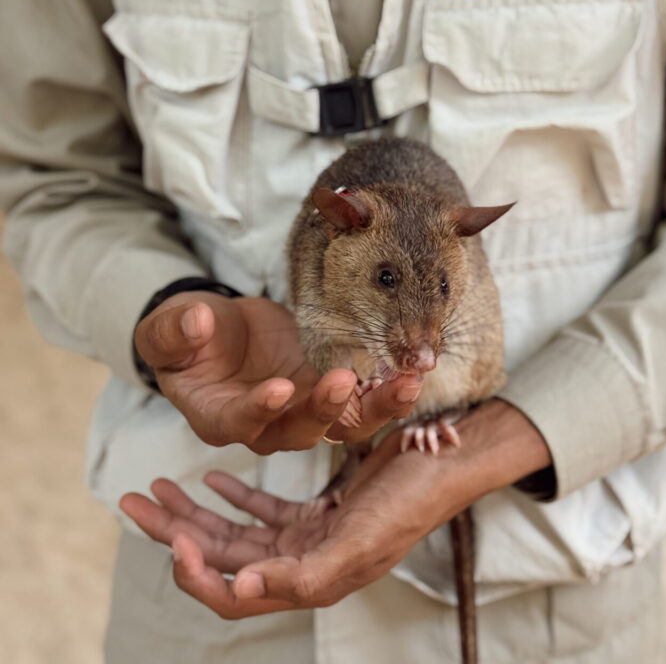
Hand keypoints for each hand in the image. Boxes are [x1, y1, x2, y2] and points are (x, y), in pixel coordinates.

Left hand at [120, 401, 552, 617]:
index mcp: (309, 580)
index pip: (231, 591)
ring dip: (195, 512)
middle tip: (131, 500)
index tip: (170, 535)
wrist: (445, 460)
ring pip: (235, 532)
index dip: (194, 572)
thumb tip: (238, 589)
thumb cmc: (408, 501)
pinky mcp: (319, 513)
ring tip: (157, 486)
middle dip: (173, 531)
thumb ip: (301, 574)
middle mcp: (302, 565)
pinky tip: (215, 480)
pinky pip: (267, 512)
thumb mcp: (357, 540)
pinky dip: (237, 496)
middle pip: (220, 558)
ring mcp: (309, 540)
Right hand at [134, 293, 422, 453]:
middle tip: (344, 381)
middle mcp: (264, 426)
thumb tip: (196, 322)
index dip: (258, 410)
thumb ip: (175, 331)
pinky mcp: (325, 389)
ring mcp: (299, 411)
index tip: (277, 389)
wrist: (214, 333)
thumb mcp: (168, 331)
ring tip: (403, 385)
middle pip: (299, 431)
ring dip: (373, 408)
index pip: (240, 422)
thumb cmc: (186, 338)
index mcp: (218, 417)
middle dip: (324, 409)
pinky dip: (384, 391)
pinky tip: (410, 376)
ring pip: (340, 424)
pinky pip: (360, 400)